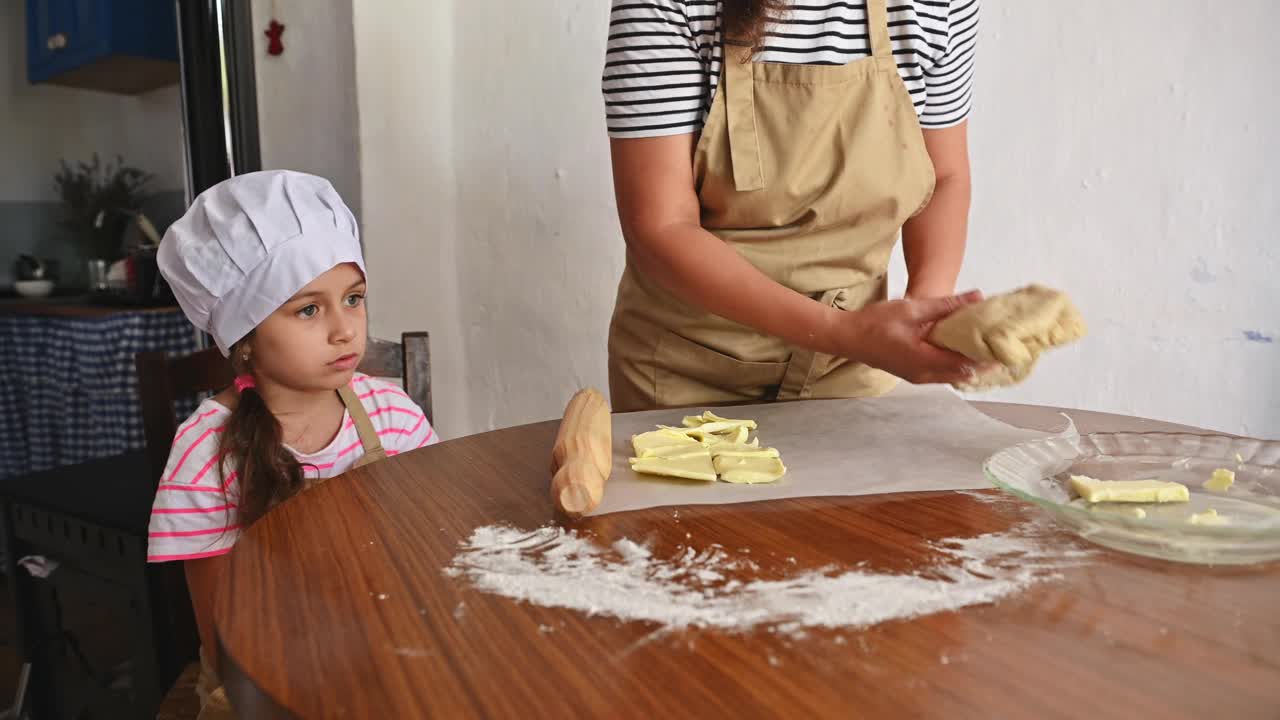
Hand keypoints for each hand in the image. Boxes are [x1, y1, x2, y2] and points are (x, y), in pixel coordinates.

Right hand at [832, 290, 991, 384]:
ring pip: (952, 376)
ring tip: (986, 349)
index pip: (966, 363)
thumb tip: (977, 297)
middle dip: (982, 363)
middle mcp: (923, 374)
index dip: (987, 357)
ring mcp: (916, 376)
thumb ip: (946, 305)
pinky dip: (955, 365)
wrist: (847, 337)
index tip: (1005, 347)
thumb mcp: (912, 309)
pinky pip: (941, 374)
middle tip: (1001, 348)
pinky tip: (961, 352)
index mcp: (924, 360)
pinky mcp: (911, 373)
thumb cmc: (875, 323)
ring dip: (969, 364)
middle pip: (963, 374)